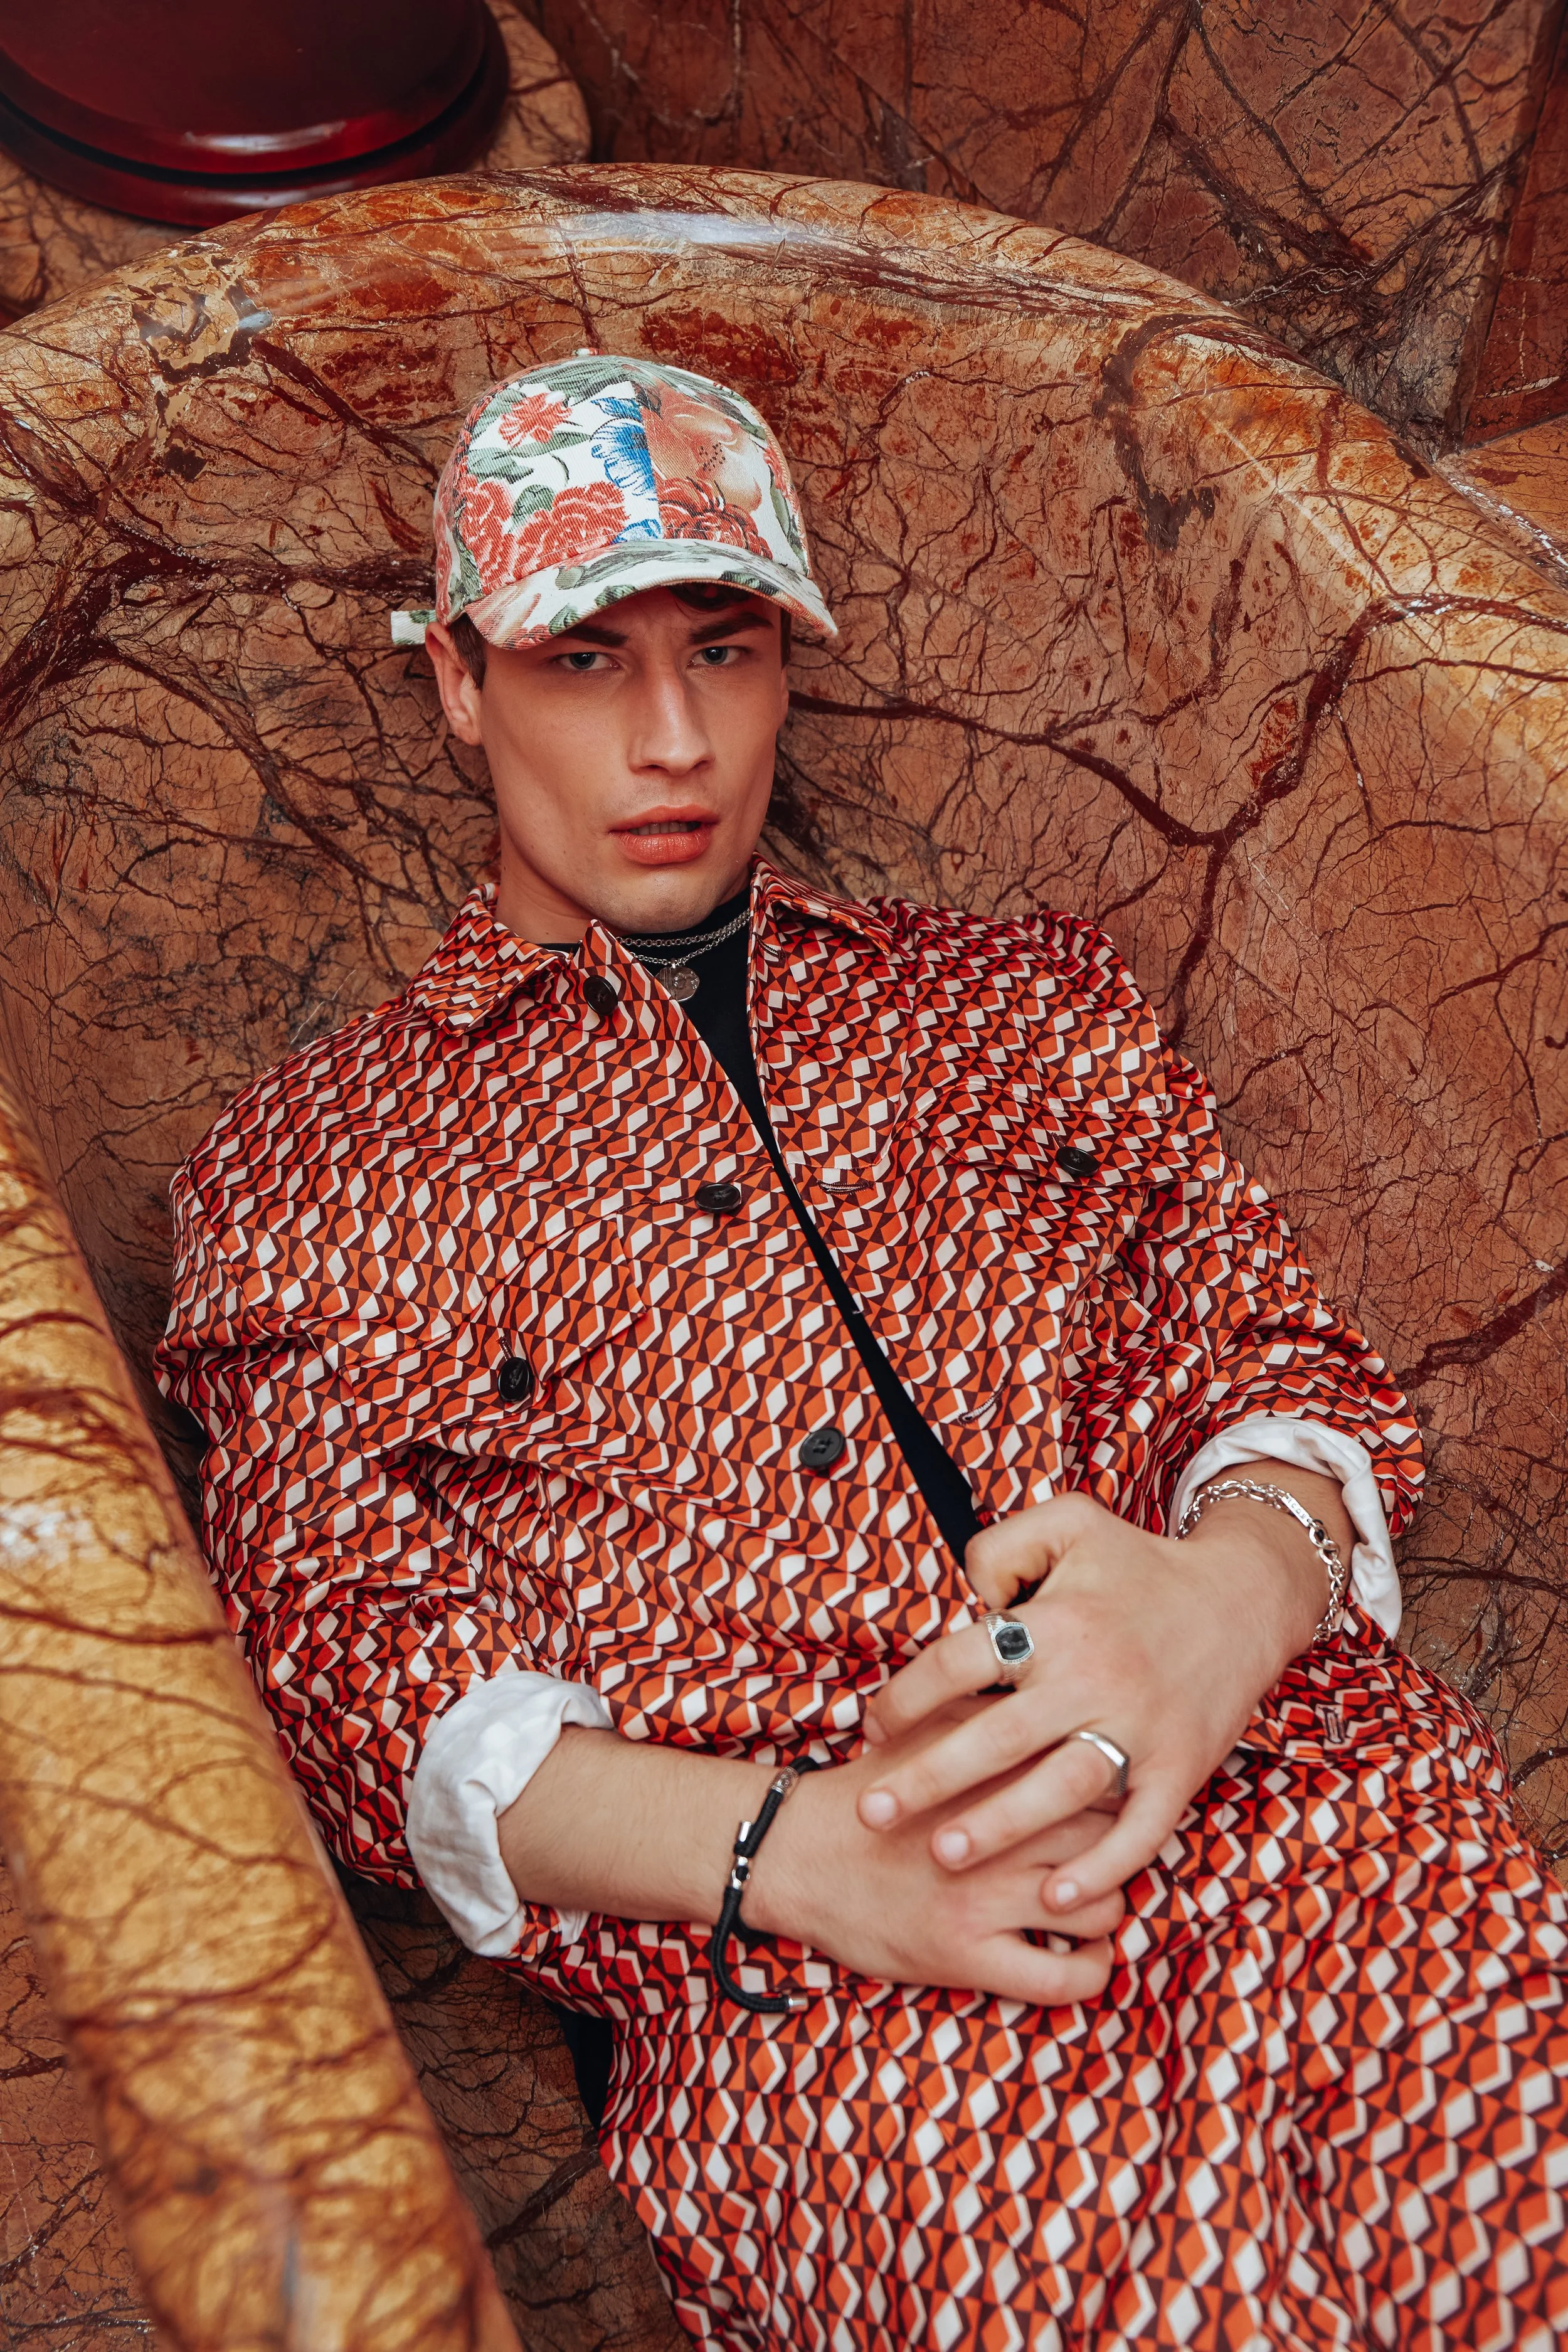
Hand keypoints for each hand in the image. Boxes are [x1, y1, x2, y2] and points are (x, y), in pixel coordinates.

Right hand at [746, 1699, 1125, 2006]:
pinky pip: (1062, 1978)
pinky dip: (1091, 1972)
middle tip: (1112, 1852)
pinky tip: (1089, 1958)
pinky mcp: (966, 1956)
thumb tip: (1059, 1701)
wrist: (798, 1851)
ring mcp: (983, 1897)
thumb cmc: (872, 1788)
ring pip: (1097, 1906)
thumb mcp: (931, 1728)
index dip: (1116, 1787)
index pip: (1090, 1773)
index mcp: (993, 1770)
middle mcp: (996, 1831)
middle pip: (1107, 1838)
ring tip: (1094, 1903)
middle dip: (1120, 1847)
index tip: (1115, 1796)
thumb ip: (994, 1713)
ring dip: (1107, 1908)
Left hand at [852, 1486, 1333, 1920]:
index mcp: (1059, 1622)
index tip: (874, 1726)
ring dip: (999, 1827)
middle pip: (996, 1738)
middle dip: (928, 1779)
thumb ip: (1001, 1548)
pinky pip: (1139, 1829)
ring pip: (1058, 1790)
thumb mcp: (1068, 1521)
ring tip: (942, 1854)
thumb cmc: (1140, 1564)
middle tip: (872, 1811)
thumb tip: (963, 1599)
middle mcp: (1094, 1678)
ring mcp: (1140, 1729)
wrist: (1245, 1600)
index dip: (908, 1696)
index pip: (961, 1662)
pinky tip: (1057, 1897)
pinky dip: (1100, 1867)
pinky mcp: (1180, 1769)